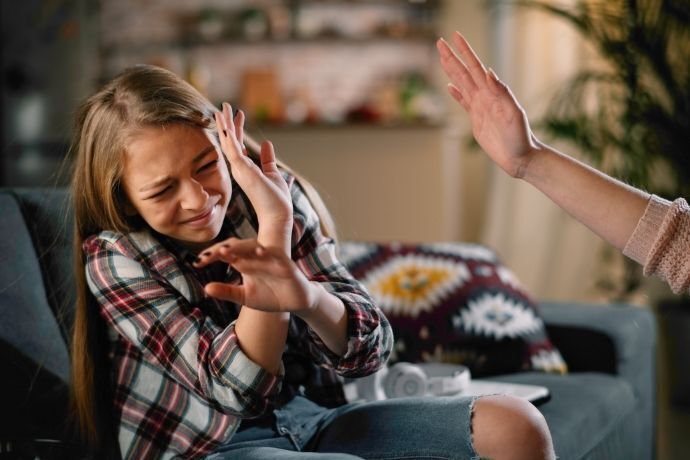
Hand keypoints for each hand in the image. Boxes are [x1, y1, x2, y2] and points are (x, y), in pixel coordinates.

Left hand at [195, 237, 316, 312]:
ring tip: (226, 251)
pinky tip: (259, 253)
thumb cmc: (270, 296)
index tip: (197, 263)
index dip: (212, 256)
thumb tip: (206, 288)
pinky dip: (268, 253)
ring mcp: (270, 259)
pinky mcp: (285, 263)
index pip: (226, 254)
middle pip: (238, 247)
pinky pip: (276, 255)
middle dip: (223, 249)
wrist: (296, 302)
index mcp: (245, 264)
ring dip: (241, 248)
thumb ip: (227, 292)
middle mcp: (256, 258)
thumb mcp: (245, 297)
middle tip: (208, 256)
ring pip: (254, 248)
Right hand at [215, 103, 291, 252]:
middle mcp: (240, 168)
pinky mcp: (243, 171)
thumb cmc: (275, 200)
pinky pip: (233, 149)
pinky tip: (226, 123)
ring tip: (222, 108)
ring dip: (225, 125)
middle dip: (226, 123)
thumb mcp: (273, 173)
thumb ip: (268, 159)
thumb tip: (267, 144)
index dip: (237, 128)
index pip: (238, 144)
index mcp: (246, 168)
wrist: (277, 216)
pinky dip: (229, 136)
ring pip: (228, 143)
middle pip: (230, 141)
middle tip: (224, 105)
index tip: (239, 113)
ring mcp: (240, 169)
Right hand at [437, 32, 540, 177]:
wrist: (521, 157)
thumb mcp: (514, 114)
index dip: (465, 52)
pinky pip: (464, 102)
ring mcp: (480, 107)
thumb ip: (503, 93)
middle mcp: (485, 97)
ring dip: (452, 71)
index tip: (455, 37)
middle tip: (439, 42)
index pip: (476, 68)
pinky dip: (456, 93)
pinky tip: (449, 86)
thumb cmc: (521, 137)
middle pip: (465, 72)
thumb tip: (489, 73)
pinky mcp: (477, 120)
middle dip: (452, 57)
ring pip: (462, 84)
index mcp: (493, 93)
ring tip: (442, 57)